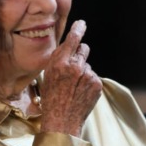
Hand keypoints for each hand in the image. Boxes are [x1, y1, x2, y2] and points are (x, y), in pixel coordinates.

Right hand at [39, 20, 102, 135]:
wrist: (62, 121)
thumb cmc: (51, 99)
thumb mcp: (48, 75)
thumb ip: (58, 59)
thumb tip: (68, 46)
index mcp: (60, 63)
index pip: (72, 39)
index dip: (78, 29)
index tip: (82, 24)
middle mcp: (75, 67)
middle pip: (83, 49)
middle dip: (80, 54)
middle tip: (73, 68)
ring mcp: (88, 76)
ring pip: (88, 65)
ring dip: (83, 72)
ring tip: (74, 87)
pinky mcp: (97, 84)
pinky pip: (93, 76)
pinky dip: (89, 82)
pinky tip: (80, 92)